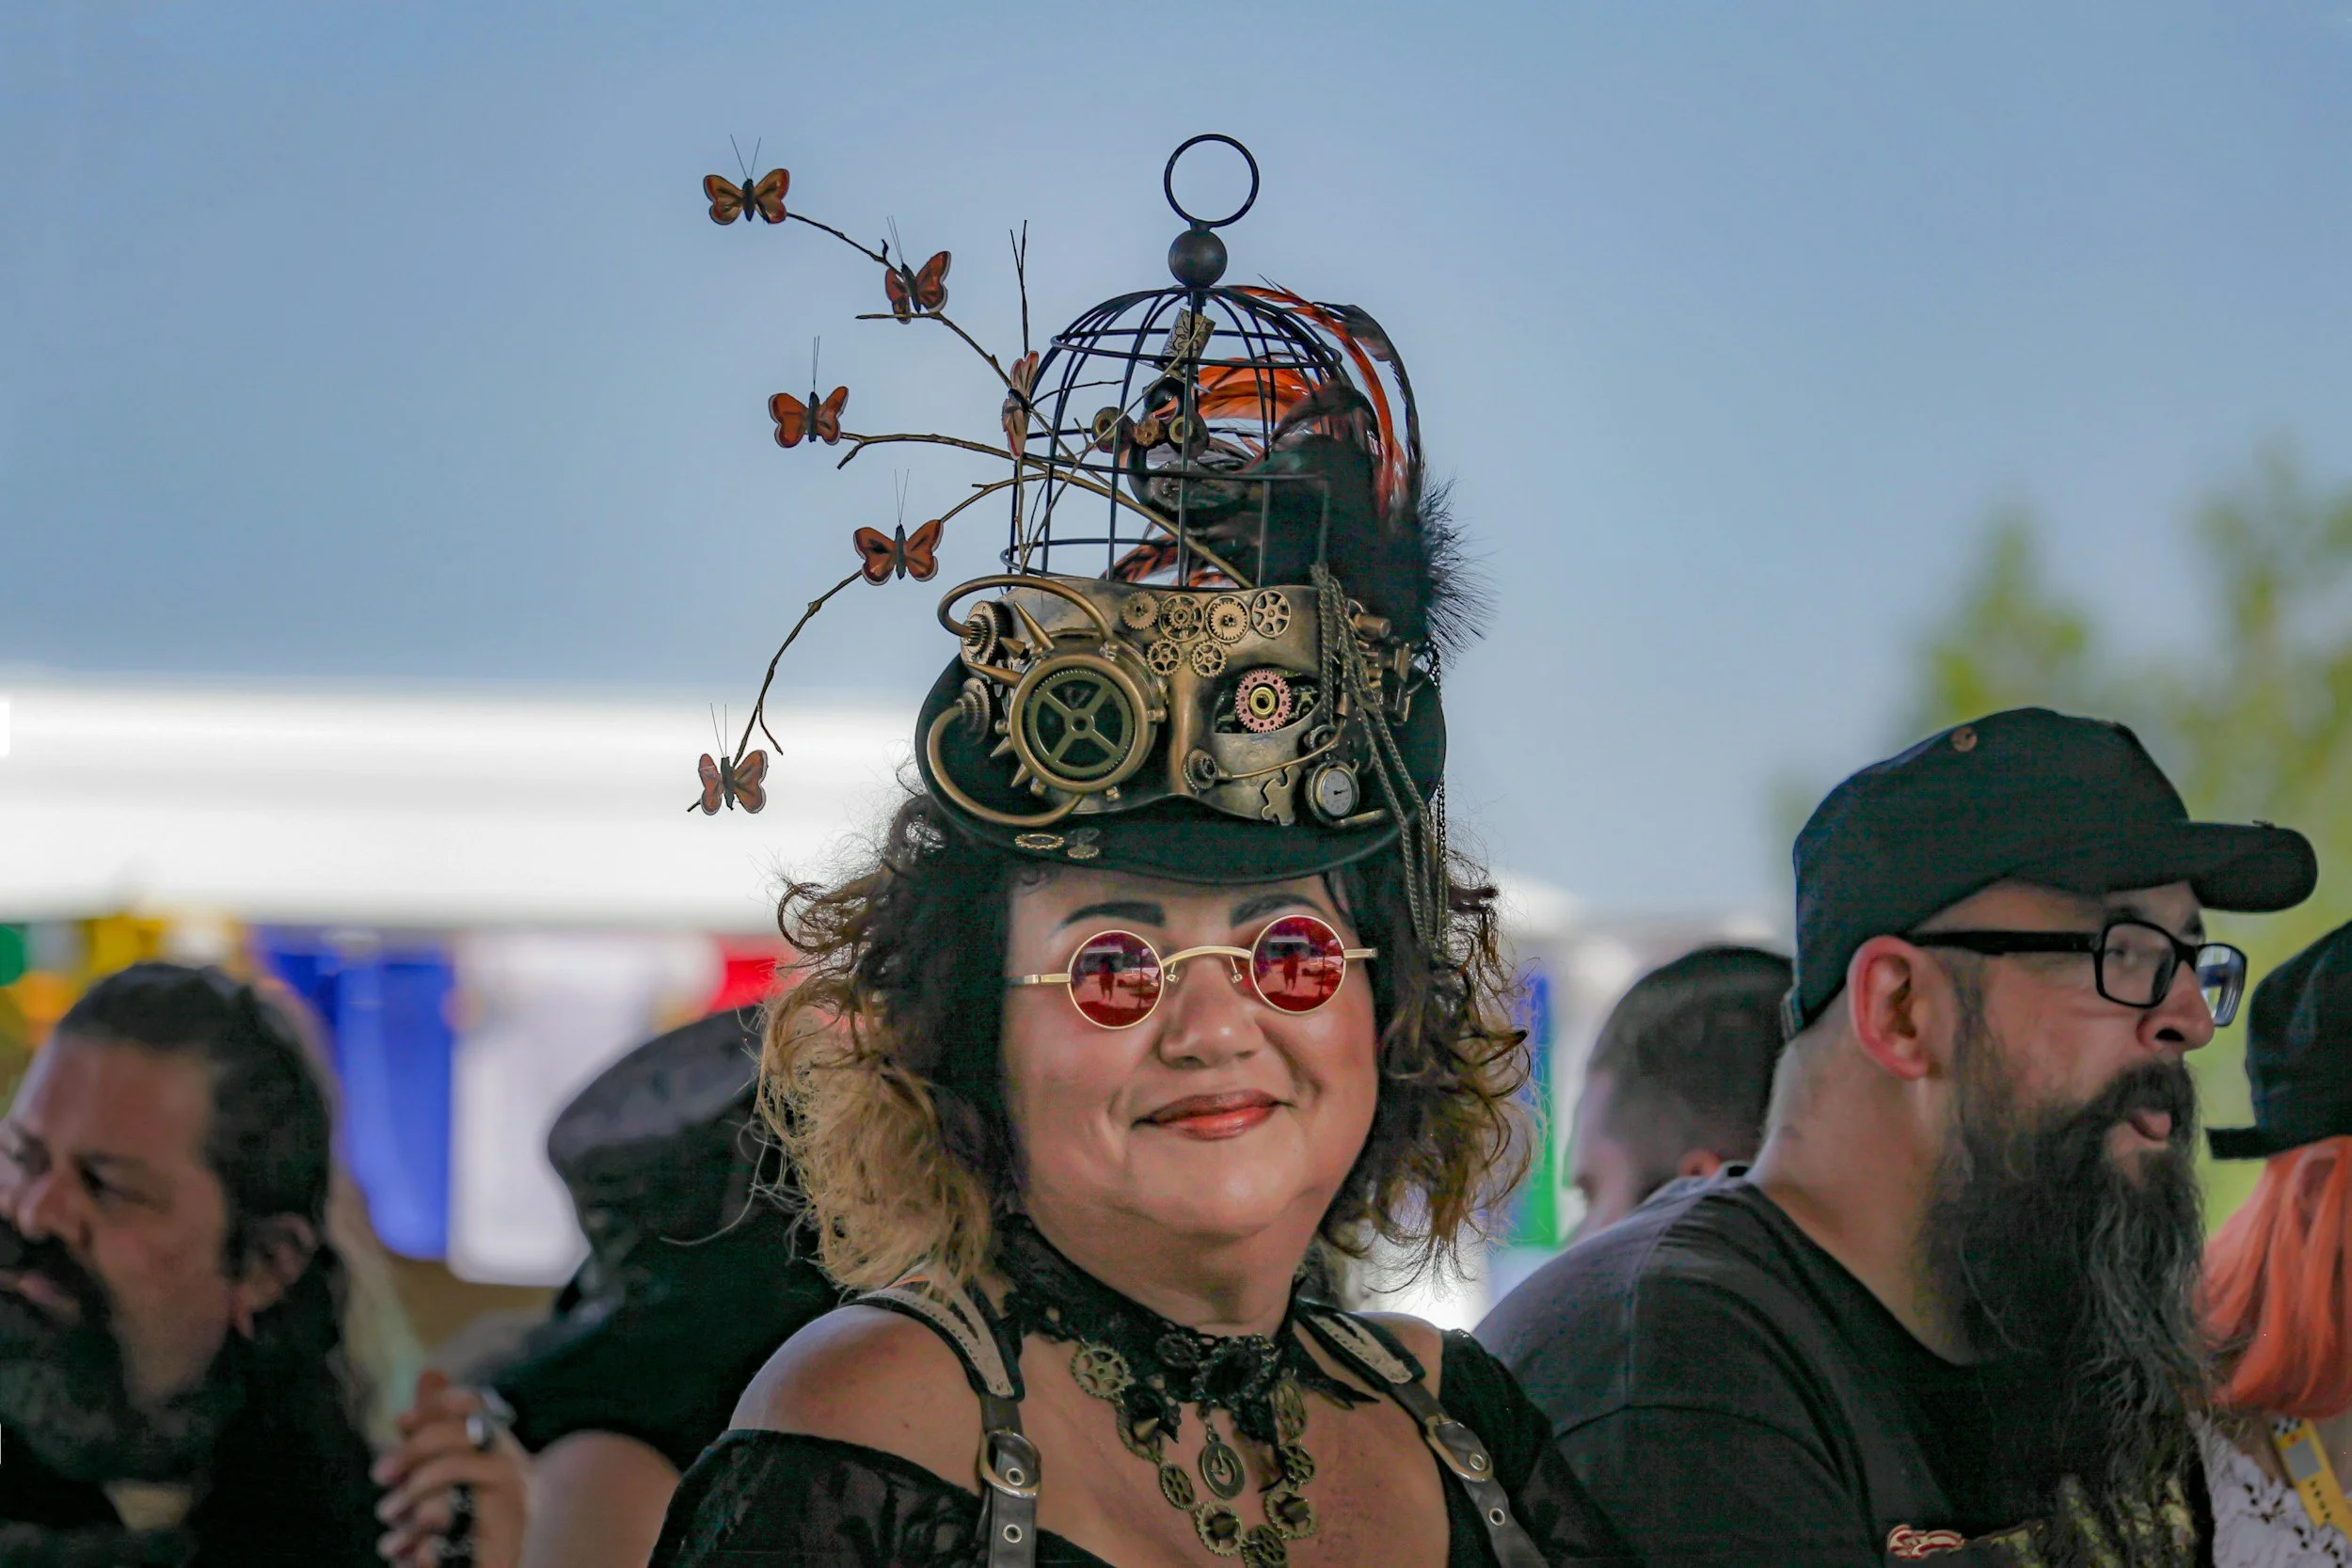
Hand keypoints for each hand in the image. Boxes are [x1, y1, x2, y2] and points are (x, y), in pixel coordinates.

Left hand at [374, 1369, 530, 1567]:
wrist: (500, 1562)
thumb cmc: (469, 1517)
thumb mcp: (451, 1468)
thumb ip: (440, 1426)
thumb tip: (431, 1371)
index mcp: (506, 1449)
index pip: (475, 1408)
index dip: (435, 1408)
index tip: (400, 1422)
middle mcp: (517, 1474)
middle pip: (454, 1445)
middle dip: (409, 1455)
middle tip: (380, 1474)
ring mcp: (509, 1514)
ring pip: (441, 1499)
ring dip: (406, 1509)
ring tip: (390, 1521)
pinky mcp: (495, 1554)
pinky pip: (440, 1547)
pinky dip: (418, 1552)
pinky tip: (409, 1553)